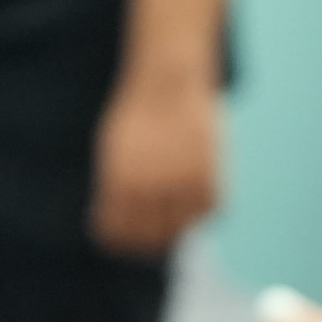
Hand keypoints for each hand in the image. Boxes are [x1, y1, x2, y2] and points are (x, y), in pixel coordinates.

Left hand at [91, 71, 220, 253]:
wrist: (168, 81)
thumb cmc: (136, 117)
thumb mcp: (112, 152)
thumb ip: (116, 190)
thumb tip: (121, 227)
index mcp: (118, 181)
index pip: (116, 233)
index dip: (119, 241)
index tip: (124, 237)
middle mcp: (149, 185)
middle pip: (150, 238)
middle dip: (148, 240)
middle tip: (152, 231)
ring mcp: (181, 180)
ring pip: (181, 228)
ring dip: (176, 224)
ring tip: (173, 208)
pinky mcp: (209, 172)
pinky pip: (209, 210)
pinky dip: (201, 208)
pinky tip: (192, 194)